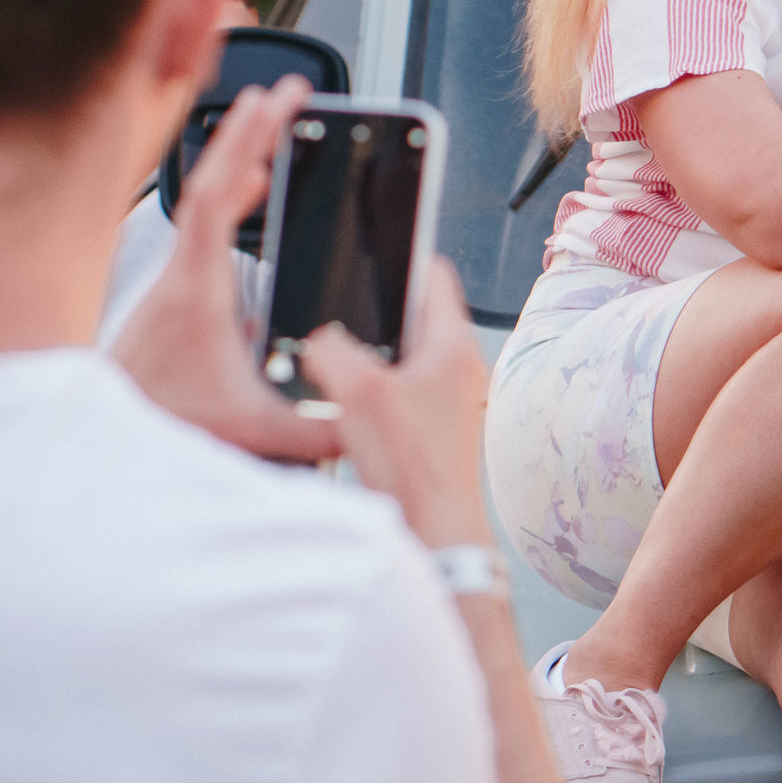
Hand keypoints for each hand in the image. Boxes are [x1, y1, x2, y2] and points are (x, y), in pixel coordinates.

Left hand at [115, 77, 338, 464]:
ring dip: (236, 159)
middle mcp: (177, 276)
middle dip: (248, 130)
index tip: (274, 104)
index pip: (215, 196)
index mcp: (195, 291)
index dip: (245, 143)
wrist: (96, 448)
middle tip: (282, 94)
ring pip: (200, 201)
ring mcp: (170, 280)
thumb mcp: (248, 426)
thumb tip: (366, 411)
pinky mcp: (171, 294)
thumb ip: (314, 424)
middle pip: (209, 181)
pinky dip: (226, 194)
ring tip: (269, 128)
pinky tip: (247, 190)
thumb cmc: (158, 427)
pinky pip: (199, 225)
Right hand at [301, 258, 495, 550]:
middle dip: (375, 314)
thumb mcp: (357, 392)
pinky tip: (348, 410)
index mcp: (453, 346)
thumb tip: (320, 340)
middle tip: (341, 316)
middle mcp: (460, 370)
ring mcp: (450, 401)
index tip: (372, 251)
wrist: (434, 532)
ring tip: (339, 367)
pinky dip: (375, 393)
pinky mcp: (435, 429)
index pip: (435, 275)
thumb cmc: (412, 469)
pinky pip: (401, 393)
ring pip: (405, 357)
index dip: (402, 256)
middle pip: (416, 317)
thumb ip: (332, 349)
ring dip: (373, 359)